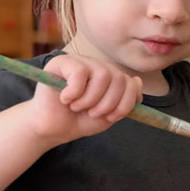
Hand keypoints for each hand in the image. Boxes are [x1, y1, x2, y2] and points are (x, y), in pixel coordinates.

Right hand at [26, 55, 142, 145]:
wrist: (52, 129)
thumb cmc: (79, 120)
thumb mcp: (109, 115)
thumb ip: (125, 102)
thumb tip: (137, 81)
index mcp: (110, 76)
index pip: (130, 82)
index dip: (125, 103)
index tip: (112, 117)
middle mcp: (97, 66)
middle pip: (118, 78)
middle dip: (108, 103)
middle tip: (92, 113)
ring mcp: (80, 62)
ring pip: (102, 74)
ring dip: (91, 99)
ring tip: (78, 107)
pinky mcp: (61, 62)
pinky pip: (79, 73)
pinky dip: (75, 92)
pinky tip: (65, 99)